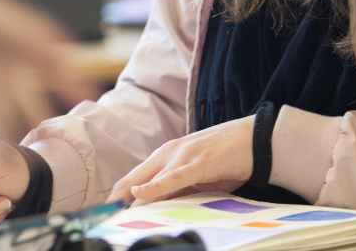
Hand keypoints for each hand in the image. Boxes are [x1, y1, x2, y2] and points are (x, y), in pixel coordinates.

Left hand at [107, 115, 255, 205]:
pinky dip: (155, 186)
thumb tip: (161, 209)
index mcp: (165, 157)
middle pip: (132, 179)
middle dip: (115, 199)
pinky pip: (172, 177)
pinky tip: (142, 192)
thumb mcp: (197, 179)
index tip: (104, 213)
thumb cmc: (227, 159)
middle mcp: (168, 154)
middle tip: (100, 217)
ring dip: (130, 199)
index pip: (133, 179)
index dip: (117, 196)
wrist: (254, 138)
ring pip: (148, 180)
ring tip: (114, 213)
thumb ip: (178, 191)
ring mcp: (182, 156)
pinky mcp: (198, 162)